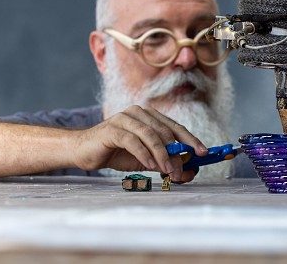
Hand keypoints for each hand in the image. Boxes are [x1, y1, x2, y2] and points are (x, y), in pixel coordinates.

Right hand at [71, 106, 207, 181]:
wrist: (83, 151)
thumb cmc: (115, 153)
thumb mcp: (145, 160)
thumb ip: (164, 163)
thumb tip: (188, 172)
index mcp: (149, 117)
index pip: (175, 127)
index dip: (191, 139)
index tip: (204, 153)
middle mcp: (139, 113)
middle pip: (166, 131)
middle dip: (177, 152)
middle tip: (183, 171)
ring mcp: (125, 118)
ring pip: (151, 135)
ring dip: (163, 155)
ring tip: (170, 171)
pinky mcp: (113, 129)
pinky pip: (133, 140)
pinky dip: (144, 153)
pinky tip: (151, 165)